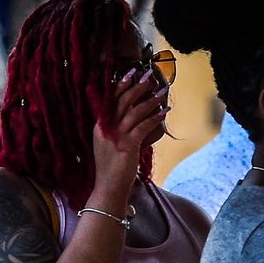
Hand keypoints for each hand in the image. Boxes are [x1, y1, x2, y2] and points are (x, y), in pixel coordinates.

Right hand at [90, 70, 168, 204]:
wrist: (107, 189)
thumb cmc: (111, 170)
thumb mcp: (109, 146)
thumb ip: (117, 132)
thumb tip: (136, 120)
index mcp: (99, 127)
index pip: (109, 100)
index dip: (120, 85)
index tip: (130, 73)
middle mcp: (105, 128)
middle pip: (122, 101)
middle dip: (137, 87)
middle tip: (149, 76)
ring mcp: (116, 136)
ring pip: (134, 111)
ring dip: (150, 100)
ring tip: (161, 92)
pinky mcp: (127, 145)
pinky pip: (143, 126)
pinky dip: (155, 118)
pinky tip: (164, 112)